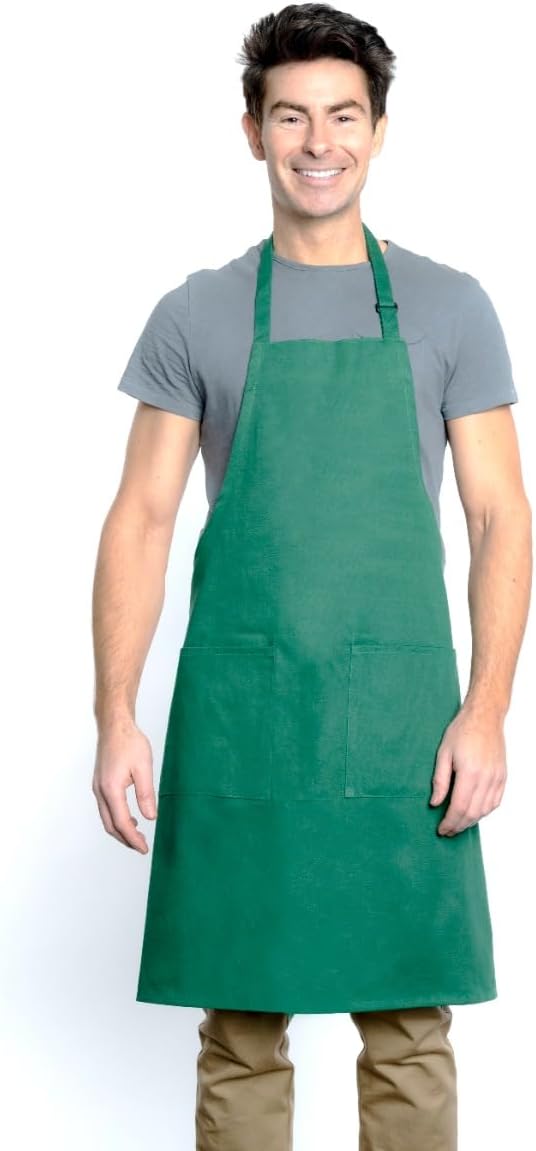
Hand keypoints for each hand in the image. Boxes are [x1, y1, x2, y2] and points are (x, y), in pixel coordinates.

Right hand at [92, 718, 156, 852]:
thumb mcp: (144, 767)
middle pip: (110, 825)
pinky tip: (130, 816)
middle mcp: (100, 791)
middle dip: (125, 839)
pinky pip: (106, 808)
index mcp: (111, 789)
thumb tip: (150, 817)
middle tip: (141, 846)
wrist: (114, 725)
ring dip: (120, 830)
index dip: (133, 839)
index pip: (122, 823)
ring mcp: (98, 787)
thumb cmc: (129, 742)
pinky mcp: (100, 783)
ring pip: (106, 818)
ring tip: (137, 835)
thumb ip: (146, 794)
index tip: (144, 848)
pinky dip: (116, 818)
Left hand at [429, 703, 506, 835]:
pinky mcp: (502, 777)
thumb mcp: (443, 753)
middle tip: (447, 831)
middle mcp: (486, 778)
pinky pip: (495, 802)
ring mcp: (497, 778)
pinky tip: (474, 813)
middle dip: (459, 826)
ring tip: (458, 824)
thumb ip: (439, 780)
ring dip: (471, 821)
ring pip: (485, 810)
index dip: (450, 822)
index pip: (459, 807)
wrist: (484, 717)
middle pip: (473, 813)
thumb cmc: (462, 731)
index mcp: (470, 773)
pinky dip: (484, 812)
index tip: (441, 829)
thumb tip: (435, 803)